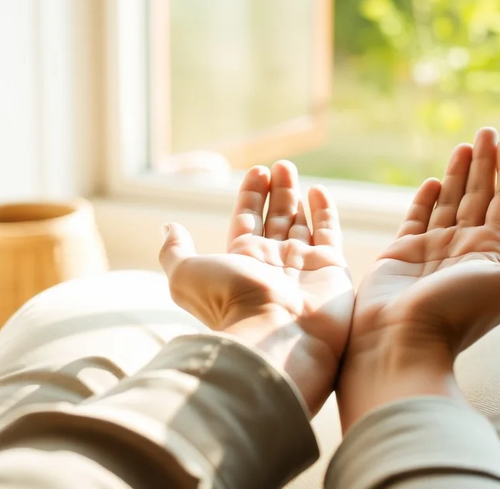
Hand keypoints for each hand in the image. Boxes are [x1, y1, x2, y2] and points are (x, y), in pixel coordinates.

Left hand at [158, 161, 353, 415]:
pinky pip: (328, 234)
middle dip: (276, 192)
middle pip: (274, 219)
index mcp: (242, 262)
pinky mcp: (331, 268)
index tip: (257, 171)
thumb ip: (175, 251)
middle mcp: (273, 263)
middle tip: (279, 166)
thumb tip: (168, 228)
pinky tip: (318, 192)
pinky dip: (325, 212)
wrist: (275, 332)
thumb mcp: (185, 274)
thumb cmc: (229, 303)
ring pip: (299, 223)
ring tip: (290, 169)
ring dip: (295, 196)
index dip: (251, 196)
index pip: (247, 220)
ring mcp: (303, 266)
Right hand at [337, 128, 499, 428]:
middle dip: (485, 163)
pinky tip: (432, 181)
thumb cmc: (457, 314)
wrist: (402, 342)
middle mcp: (465, 249)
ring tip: (464, 144)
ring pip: (450, 202)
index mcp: (493, 254)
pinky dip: (426, 198)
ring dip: (459, 173)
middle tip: (486, 131)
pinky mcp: (402, 253)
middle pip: (480, 196)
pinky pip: (417, 218)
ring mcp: (433, 250)